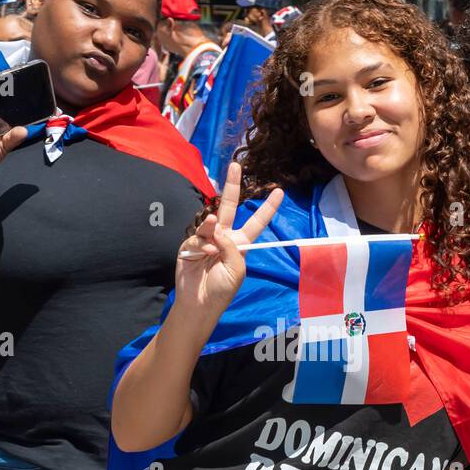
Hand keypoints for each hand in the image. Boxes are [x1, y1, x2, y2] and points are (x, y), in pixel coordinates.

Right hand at [175, 162, 282, 315]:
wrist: (200, 304)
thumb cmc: (222, 289)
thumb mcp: (237, 268)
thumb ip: (231, 246)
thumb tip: (217, 228)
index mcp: (240, 243)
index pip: (256, 222)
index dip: (267, 208)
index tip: (279, 191)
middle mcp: (223, 237)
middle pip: (229, 206)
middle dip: (232, 186)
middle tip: (235, 166)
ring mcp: (206, 239)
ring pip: (210, 221)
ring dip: (211, 226)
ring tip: (212, 235)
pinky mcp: (189, 244)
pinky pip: (197, 237)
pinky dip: (202, 245)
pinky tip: (204, 254)